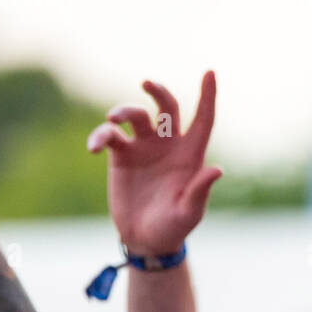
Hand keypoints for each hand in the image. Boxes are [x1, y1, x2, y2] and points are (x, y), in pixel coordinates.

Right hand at [87, 72, 220, 256]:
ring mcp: (143, 147)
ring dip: (124, 111)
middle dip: (159, 91)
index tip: (210, 72)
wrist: (144, 239)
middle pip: (166, 107)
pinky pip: (110, 136)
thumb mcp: (189, 212)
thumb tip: (216, 169)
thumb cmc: (174, 227)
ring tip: (113, 119)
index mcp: (191, 154)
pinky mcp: (121, 156)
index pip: (203, 119)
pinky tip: (94, 147)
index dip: (208, 96)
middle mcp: (168, 144)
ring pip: (136, 116)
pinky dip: (101, 136)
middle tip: (147, 83)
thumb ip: (199, 191)